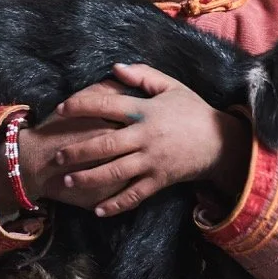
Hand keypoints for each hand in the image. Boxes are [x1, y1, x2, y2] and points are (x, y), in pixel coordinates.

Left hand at [32, 64, 248, 217]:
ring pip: (115, 172)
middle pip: (105, 144)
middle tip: (57, 156)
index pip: (107, 105)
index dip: (81, 106)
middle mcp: (146, 137)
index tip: (60, 109)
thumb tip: (115, 67)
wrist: (220, 143)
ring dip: (89, 177)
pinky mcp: (159, 180)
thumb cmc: (193, 111)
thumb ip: (143, 75)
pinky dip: (116, 204)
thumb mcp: (172, 86)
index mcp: (145, 111)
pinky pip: (134, 195)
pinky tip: (98, 210)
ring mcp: (152, 161)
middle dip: (78, 150)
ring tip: (69, 181)